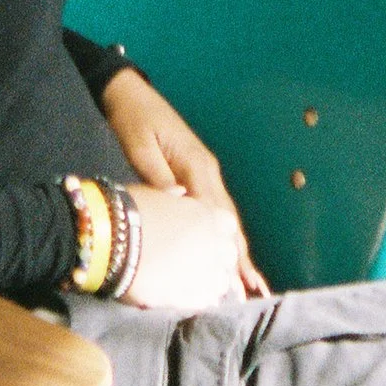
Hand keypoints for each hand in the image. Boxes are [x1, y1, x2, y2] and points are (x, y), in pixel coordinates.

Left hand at [102, 68, 267, 294]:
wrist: (130, 95)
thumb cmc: (134, 120)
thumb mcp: (140, 146)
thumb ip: (159, 176)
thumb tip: (180, 202)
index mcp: (196, 165)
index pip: (217, 212)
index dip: (228, 246)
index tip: (238, 275)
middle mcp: (207, 171)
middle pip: (228, 219)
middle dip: (241, 255)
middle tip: (255, 290)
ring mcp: (204, 172)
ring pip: (225, 216)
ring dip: (237, 248)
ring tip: (250, 281)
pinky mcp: (196, 174)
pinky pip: (214, 209)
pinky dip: (224, 233)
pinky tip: (227, 251)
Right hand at [119, 182, 248, 315]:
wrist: (111, 242)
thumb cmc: (130, 211)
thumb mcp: (153, 194)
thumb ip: (173, 197)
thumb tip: (180, 193)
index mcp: (207, 215)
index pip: (228, 225)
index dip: (215, 231)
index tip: (202, 236)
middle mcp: (215, 243)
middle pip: (228, 255)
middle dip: (216, 258)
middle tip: (195, 262)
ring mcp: (207, 272)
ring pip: (221, 281)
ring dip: (209, 281)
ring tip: (189, 283)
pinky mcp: (193, 298)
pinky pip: (207, 302)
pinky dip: (199, 300)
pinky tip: (184, 297)